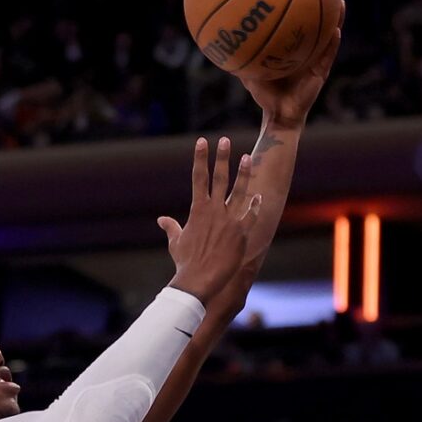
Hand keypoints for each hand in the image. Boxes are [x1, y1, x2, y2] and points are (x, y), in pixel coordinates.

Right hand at [158, 136, 261, 305]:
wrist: (198, 280)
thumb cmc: (185, 263)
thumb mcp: (176, 242)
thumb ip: (171, 227)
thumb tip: (161, 220)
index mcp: (198, 210)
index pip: (198, 177)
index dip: (200, 158)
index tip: (202, 141)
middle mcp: (214, 211)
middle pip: (219, 178)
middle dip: (222, 157)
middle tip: (226, 140)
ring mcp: (229, 221)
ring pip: (239, 192)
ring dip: (243, 174)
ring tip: (247, 158)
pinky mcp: (241, 233)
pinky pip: (251, 216)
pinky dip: (255, 206)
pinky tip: (259, 197)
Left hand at [238, 0, 344, 128]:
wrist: (279, 115)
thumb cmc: (265, 95)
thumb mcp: (250, 72)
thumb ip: (241, 57)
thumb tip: (225, 41)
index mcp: (293, 48)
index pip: (299, 23)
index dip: (302, 6)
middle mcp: (307, 51)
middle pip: (318, 23)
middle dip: (322, 3)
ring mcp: (316, 60)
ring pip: (329, 36)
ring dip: (336, 19)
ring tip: (340, 2)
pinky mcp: (321, 72)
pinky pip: (329, 55)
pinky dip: (333, 43)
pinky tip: (336, 30)